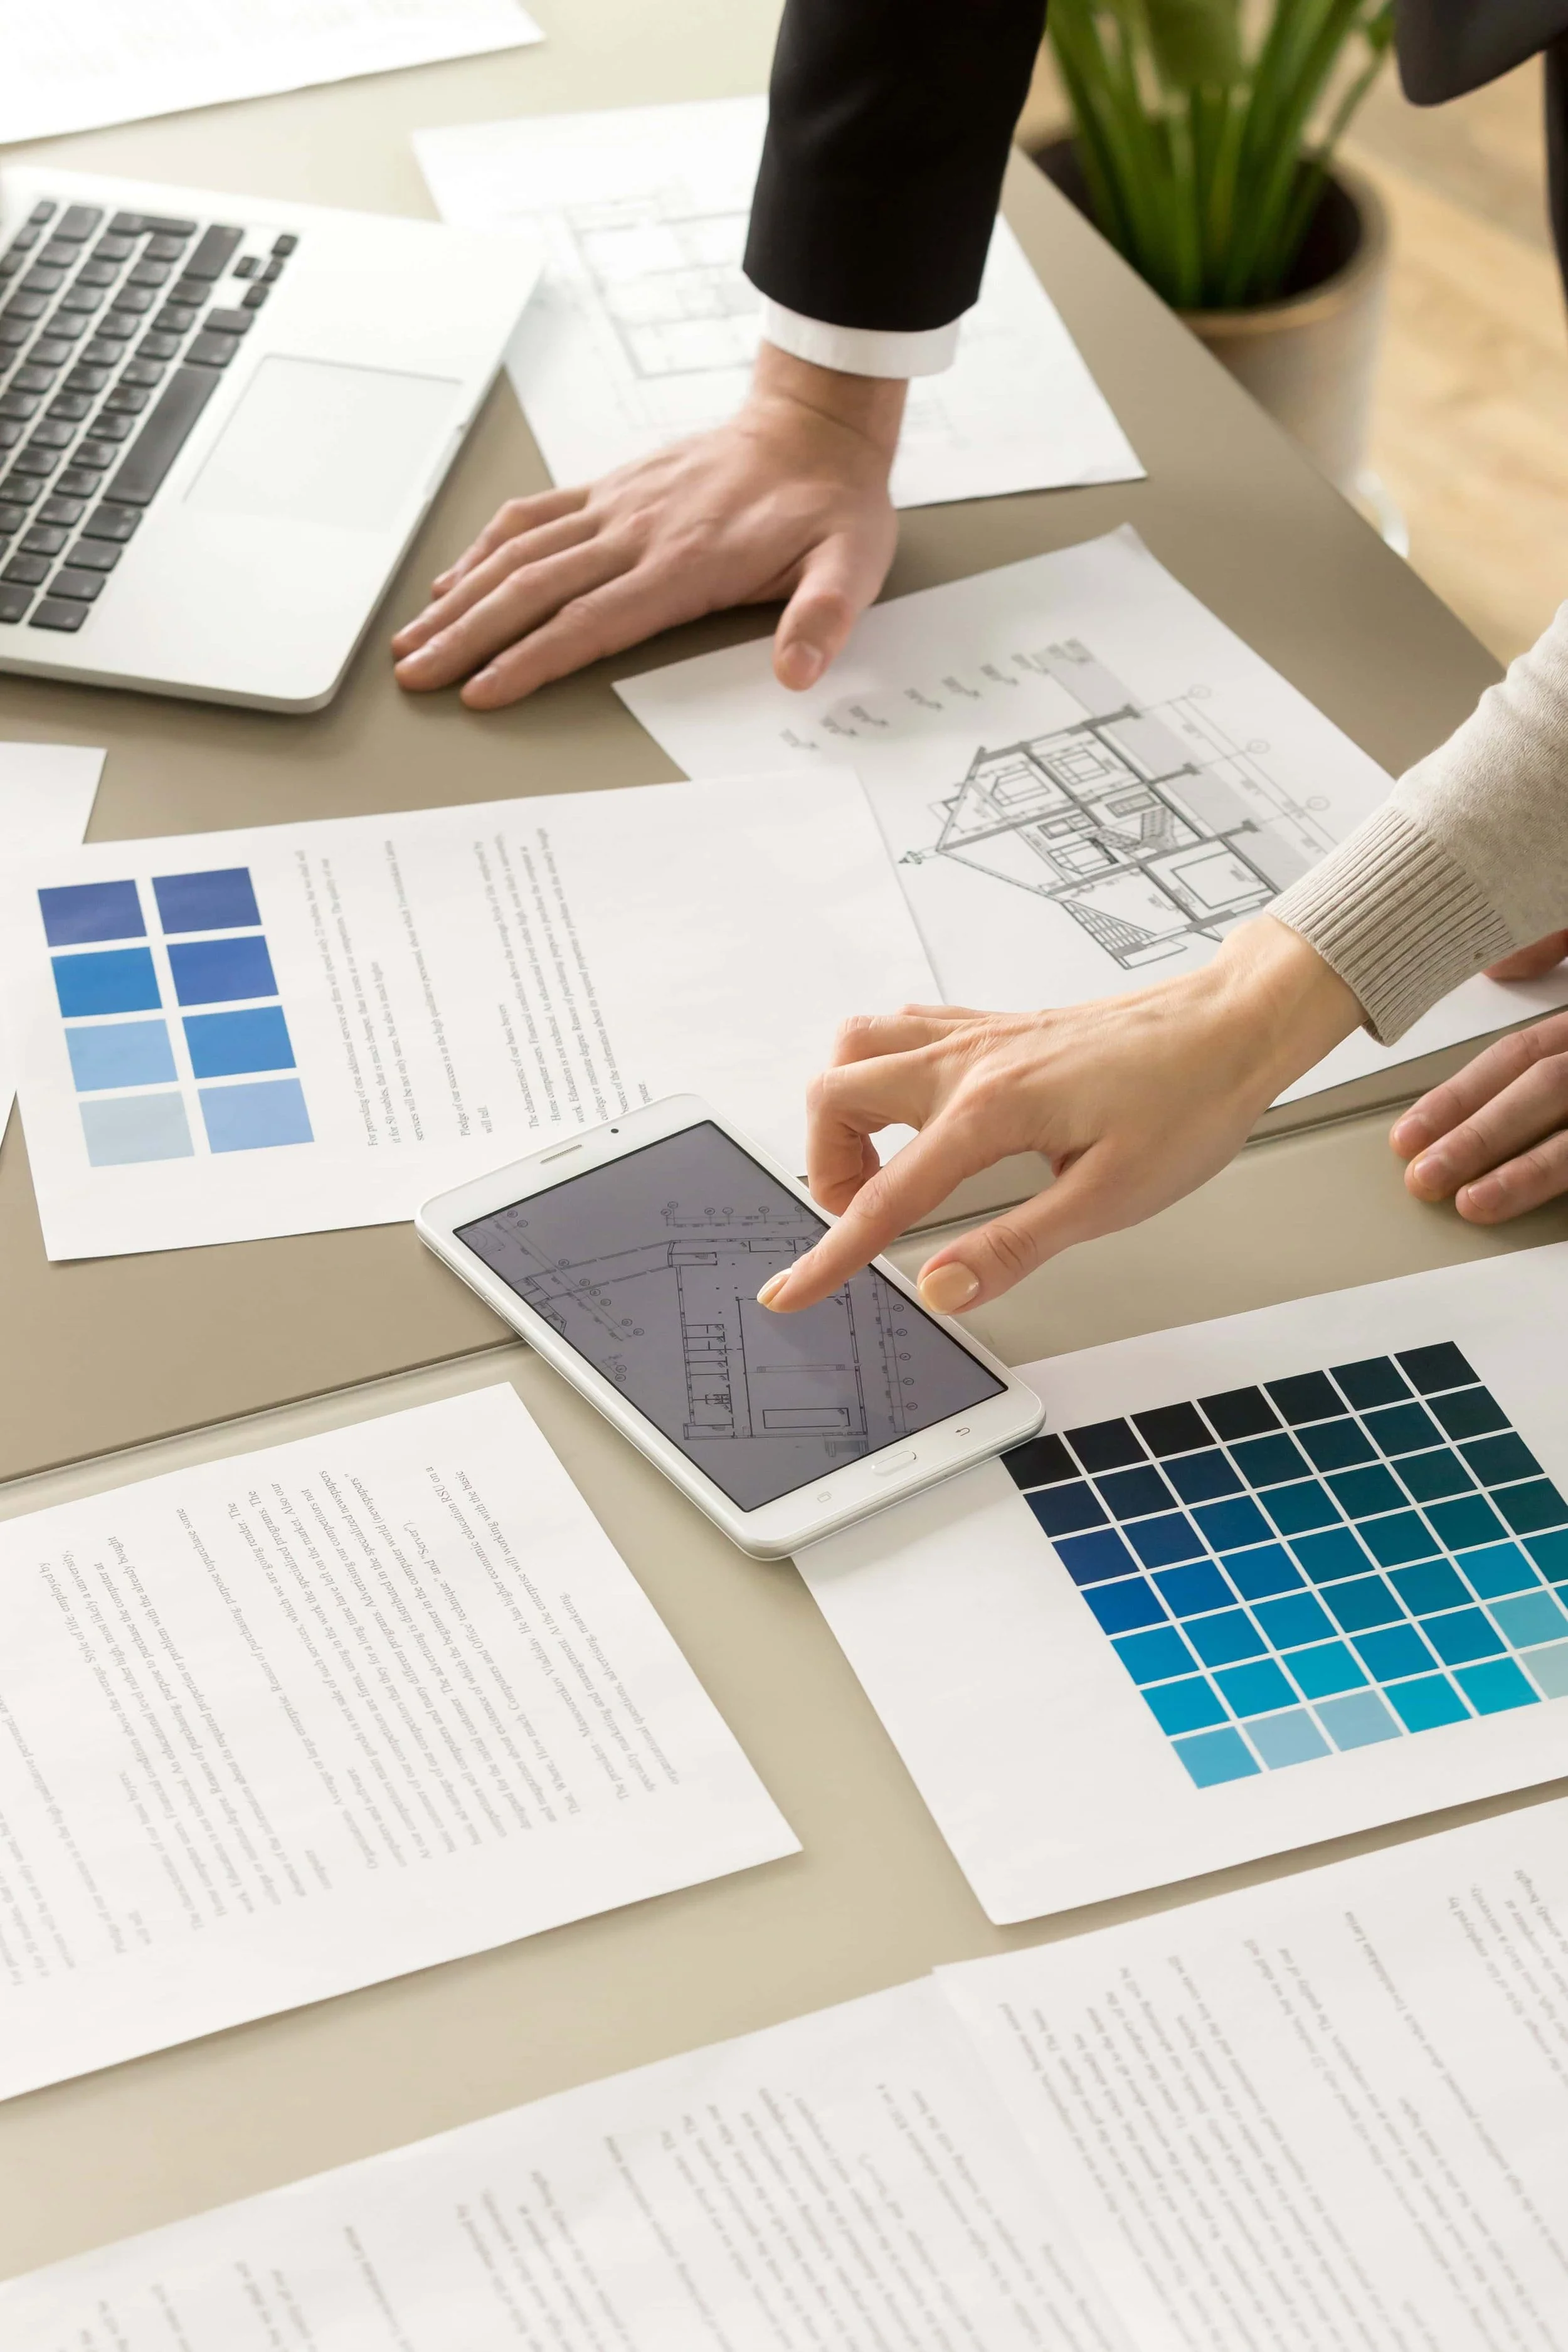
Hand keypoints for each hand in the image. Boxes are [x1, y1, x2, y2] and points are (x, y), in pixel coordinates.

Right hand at [390, 343, 904, 707]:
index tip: (481, 691)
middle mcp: (636, 533)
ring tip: (412, 637)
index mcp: (685, 563)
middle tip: (415, 676)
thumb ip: (821, 618)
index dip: (529, 660)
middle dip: (466, 637)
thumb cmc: (831, 505)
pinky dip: (486, 547)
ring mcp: (616, 507)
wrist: (817, 429)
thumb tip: (798, 671)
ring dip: (460, 598)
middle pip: (532, 590)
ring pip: (518, 553)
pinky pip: (534, 515)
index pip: (588, 623)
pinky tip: (454, 578)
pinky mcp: (610, 490)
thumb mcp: (851, 566)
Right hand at [756, 918, 1361, 1316]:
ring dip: (847, 1108)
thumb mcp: (1109, 1198)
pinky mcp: (995, 1025)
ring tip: (885, 1164)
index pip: (883, 1197)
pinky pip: (904, 1029)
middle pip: (834, 1093)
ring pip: (859, 1047)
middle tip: (867, 1215)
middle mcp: (968, 1062)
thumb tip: (942, 1289)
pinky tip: (921, 1111)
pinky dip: (885, 1070)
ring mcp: (977, 1035)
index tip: (792, 1293)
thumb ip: (1012, 1246)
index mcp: (989, 1111)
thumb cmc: (1188, 1103)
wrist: (1232, 1027)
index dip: (831, 1256)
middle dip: (826, 1164)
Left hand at [1392, 930, 1567, 1220]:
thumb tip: (1502, 965)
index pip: (1518, 1053)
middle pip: (1544, 1089)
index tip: (1407, 1135)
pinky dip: (1567, 1187)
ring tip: (1472, 1203)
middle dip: (1478, 1135)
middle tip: (1422, 1176)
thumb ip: (1552, 948)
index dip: (1458, 1096)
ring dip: (1526, 1173)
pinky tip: (1553, 1218)